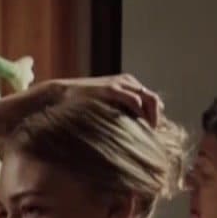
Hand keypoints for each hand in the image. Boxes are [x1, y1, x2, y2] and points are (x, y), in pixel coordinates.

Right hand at [10, 74, 164, 128]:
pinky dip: (140, 112)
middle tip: (153, 135)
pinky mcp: (111, 89)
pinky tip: (138, 125)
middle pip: (154, 99)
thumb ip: (117, 115)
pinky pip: (134, 99)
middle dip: (156, 118)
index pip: (151, 99)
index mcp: (127, 85)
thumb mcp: (103, 109)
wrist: (60, 97)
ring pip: (148, 98)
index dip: (154, 116)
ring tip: (148, 133)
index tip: (151, 133)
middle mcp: (127, 82)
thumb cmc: (79, 107)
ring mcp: (120, 84)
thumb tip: (128, 133)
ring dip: (151, 116)